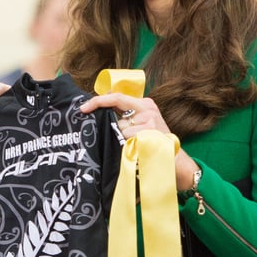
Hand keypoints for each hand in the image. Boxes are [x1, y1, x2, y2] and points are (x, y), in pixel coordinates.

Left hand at [79, 92, 199, 191]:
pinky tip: (138, 148)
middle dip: (107, 118)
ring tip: (134, 145)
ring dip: (121, 137)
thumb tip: (100, 108)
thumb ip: (124, 115)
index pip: (116, 97)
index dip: (97, 101)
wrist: (174, 160)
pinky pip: (127, 137)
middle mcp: (148, 108)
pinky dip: (127, 145)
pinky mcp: (150, 132)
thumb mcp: (141, 124)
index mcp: (145, 103)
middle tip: (100, 125)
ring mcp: (150, 120)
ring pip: (120, 127)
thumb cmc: (153, 143)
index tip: (82, 108)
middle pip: (116, 108)